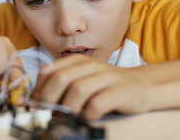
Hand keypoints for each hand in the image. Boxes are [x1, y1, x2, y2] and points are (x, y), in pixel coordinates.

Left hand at [34, 55, 152, 119]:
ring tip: (68, 118)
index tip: (37, 106)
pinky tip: (88, 117)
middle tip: (48, 114)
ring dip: (68, 108)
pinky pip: (97, 103)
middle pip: (60, 78)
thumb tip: (37, 103)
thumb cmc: (105, 86)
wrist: (142, 85)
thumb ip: (62, 85)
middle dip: (49, 99)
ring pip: (77, 90)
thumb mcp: (82, 79)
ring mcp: (105, 77)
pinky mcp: (120, 91)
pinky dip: (88, 114)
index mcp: (76, 61)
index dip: (39, 89)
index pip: (48, 70)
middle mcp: (89, 65)